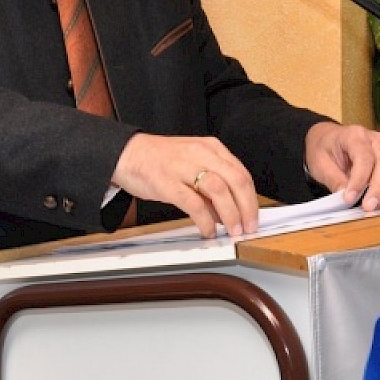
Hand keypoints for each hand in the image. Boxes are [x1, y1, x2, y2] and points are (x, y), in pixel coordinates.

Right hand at [112, 132, 257, 237]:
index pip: (241, 173)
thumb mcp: (192, 162)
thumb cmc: (159, 160)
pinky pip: (194, 203)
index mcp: (210, 147)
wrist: (126, 153)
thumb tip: (229, 212)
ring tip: (232, 231)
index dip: (252, 199)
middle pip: (235, 180)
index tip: (254, 217)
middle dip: (247, 208)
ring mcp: (182, 166)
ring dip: (230, 214)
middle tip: (248, 228)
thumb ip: (212, 183)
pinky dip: (205, 220)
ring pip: (219, 190)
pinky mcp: (166, 182)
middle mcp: (200, 153)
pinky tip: (208, 230)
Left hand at [304, 121, 379, 210]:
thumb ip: (334, 179)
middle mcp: (375, 140)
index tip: (350, 198)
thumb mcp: (320, 163)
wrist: (327, 140)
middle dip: (379, 188)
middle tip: (369, 207)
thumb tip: (348, 197)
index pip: (364, 158)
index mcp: (354, 135)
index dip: (359, 180)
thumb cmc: (323, 149)